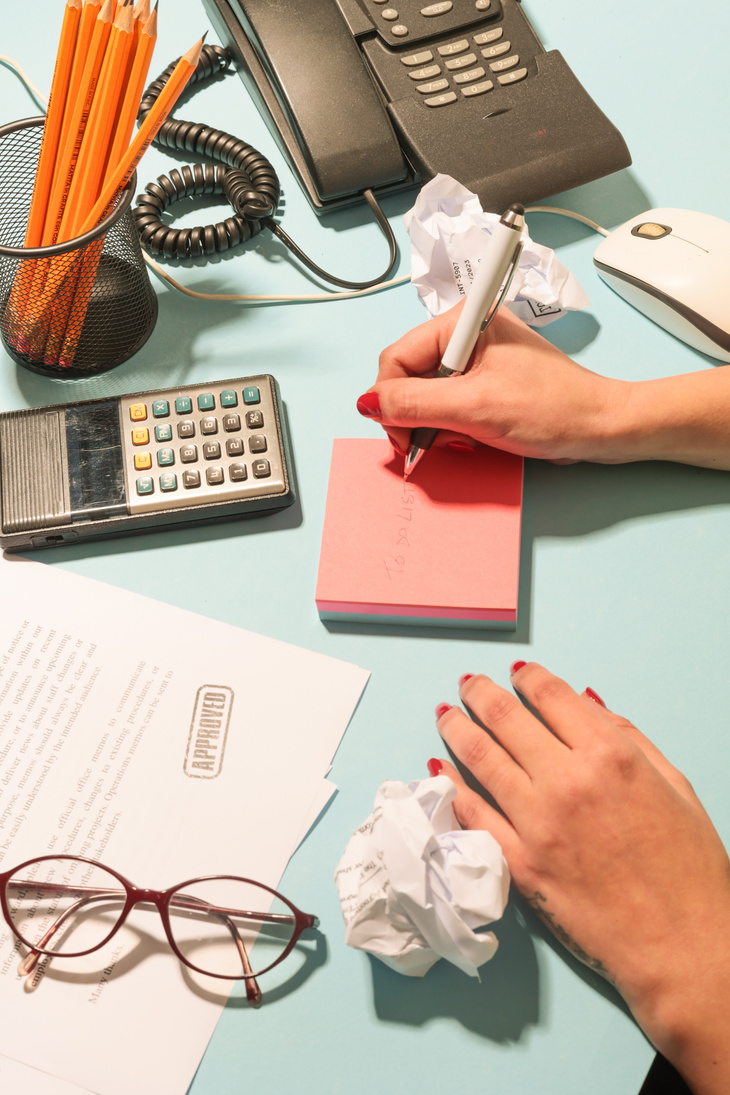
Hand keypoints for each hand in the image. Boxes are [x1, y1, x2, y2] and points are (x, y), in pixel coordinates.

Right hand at [357, 305, 630, 463]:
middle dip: (415, 416)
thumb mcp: (475, 408)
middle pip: (407, 377)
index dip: (390, 400)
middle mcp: (464, 334)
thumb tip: (369, 403)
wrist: (599, 428)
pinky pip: (446, 404)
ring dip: (436, 425)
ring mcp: (474, 359)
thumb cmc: (552, 409)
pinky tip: (472, 437)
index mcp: (461, 322)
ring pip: (424, 395)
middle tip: (434, 443)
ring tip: (465, 438)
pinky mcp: (483, 381)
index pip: (396, 358)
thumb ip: (415, 404)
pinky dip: (451, 427)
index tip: (404, 437)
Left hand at [431, 662, 729, 1094]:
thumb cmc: (690, 869)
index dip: (527, 677)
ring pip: (480, 758)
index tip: (515, 671)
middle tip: (468, 683)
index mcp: (611, 756)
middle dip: (481, 693)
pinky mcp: (518, 862)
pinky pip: (473, 814)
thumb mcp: (675, 786)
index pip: (551, 697)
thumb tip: (585, 701)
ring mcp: (537, 823)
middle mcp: (567, 781)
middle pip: (506, 718)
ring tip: (445, 715)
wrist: (681, 947)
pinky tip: (440, 769)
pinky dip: (452, 785)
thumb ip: (628, 737)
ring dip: (457, 729)